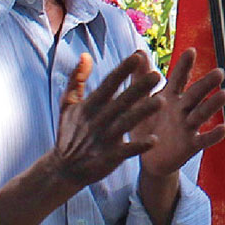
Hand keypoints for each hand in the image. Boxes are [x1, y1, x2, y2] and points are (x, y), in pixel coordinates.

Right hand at [48, 50, 164, 188]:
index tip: (138, 56)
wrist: (63, 169)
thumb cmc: (69, 132)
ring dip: (143, 113)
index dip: (123, 70)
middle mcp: (98, 120)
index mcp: (90, 105)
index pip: (109, 84)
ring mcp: (104, 139)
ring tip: (161, 102)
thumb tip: (85, 55)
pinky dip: (138, 146)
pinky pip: (126, 151)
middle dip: (139, 88)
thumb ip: (77, 79)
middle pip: (122, 101)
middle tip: (157, 75)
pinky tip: (154, 140)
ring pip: (126, 123)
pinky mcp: (109, 157)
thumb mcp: (67, 104)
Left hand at [135, 48, 224, 178]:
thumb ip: (141, 78)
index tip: (191, 51)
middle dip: (207, 83)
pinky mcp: (190, 145)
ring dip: (213, 104)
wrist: (149, 159)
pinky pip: (203, 139)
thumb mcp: (139, 102)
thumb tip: (139, 50)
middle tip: (220, 72)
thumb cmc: (145, 125)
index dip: (184, 65)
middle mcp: (182, 109)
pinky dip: (214, 134)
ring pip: (202, 114)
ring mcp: (188, 126)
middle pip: (196, 94)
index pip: (179, 78)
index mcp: (170, 96)